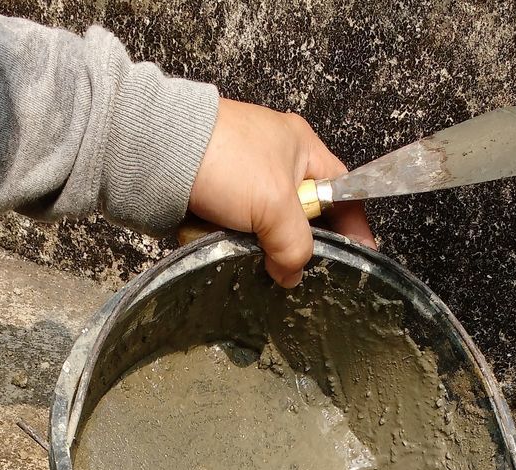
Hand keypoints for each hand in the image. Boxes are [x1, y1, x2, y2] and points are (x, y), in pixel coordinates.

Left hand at [189, 98, 375, 287]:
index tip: (359, 258)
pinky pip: (236, 231)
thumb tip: (292, 274)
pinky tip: (226, 248)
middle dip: (297, 244)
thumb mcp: (276, 205)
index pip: (342, 192)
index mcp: (302, 148)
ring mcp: (243, 180)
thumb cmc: (225, 161)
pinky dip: (233, 242)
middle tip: (293, 268)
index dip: (353, 226)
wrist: (157, 153)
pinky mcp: (216, 196)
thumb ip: (295, 245)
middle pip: (303, 217)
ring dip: (261, 247)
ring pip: (267, 229)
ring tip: (255, 261)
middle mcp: (276, 160)